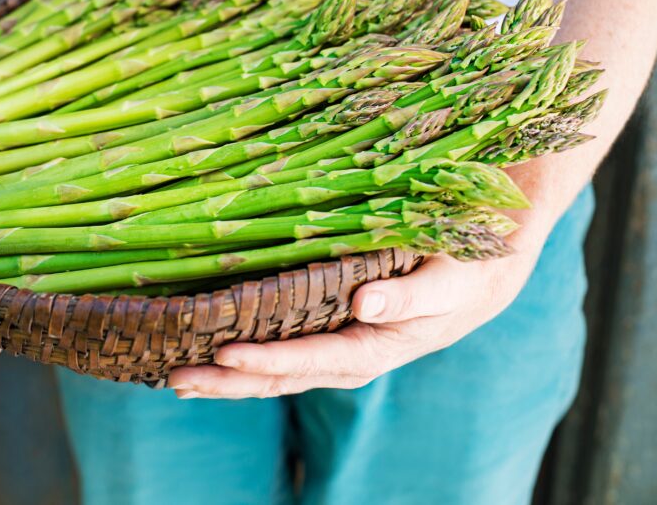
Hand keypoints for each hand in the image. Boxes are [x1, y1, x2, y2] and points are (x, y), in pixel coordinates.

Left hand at [167, 230, 547, 398]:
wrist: (478, 278)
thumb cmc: (462, 274)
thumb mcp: (447, 281)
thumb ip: (409, 296)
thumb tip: (365, 305)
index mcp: (374, 348)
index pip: (311, 361)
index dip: (268, 360)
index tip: (226, 355)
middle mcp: (348, 357)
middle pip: (281, 378)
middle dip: (229, 382)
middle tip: (178, 376)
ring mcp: (335, 349)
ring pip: (275, 372)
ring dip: (228, 377)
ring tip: (178, 374)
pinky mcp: (327, 334)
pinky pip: (281, 353)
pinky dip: (245, 358)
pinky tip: (210, 351)